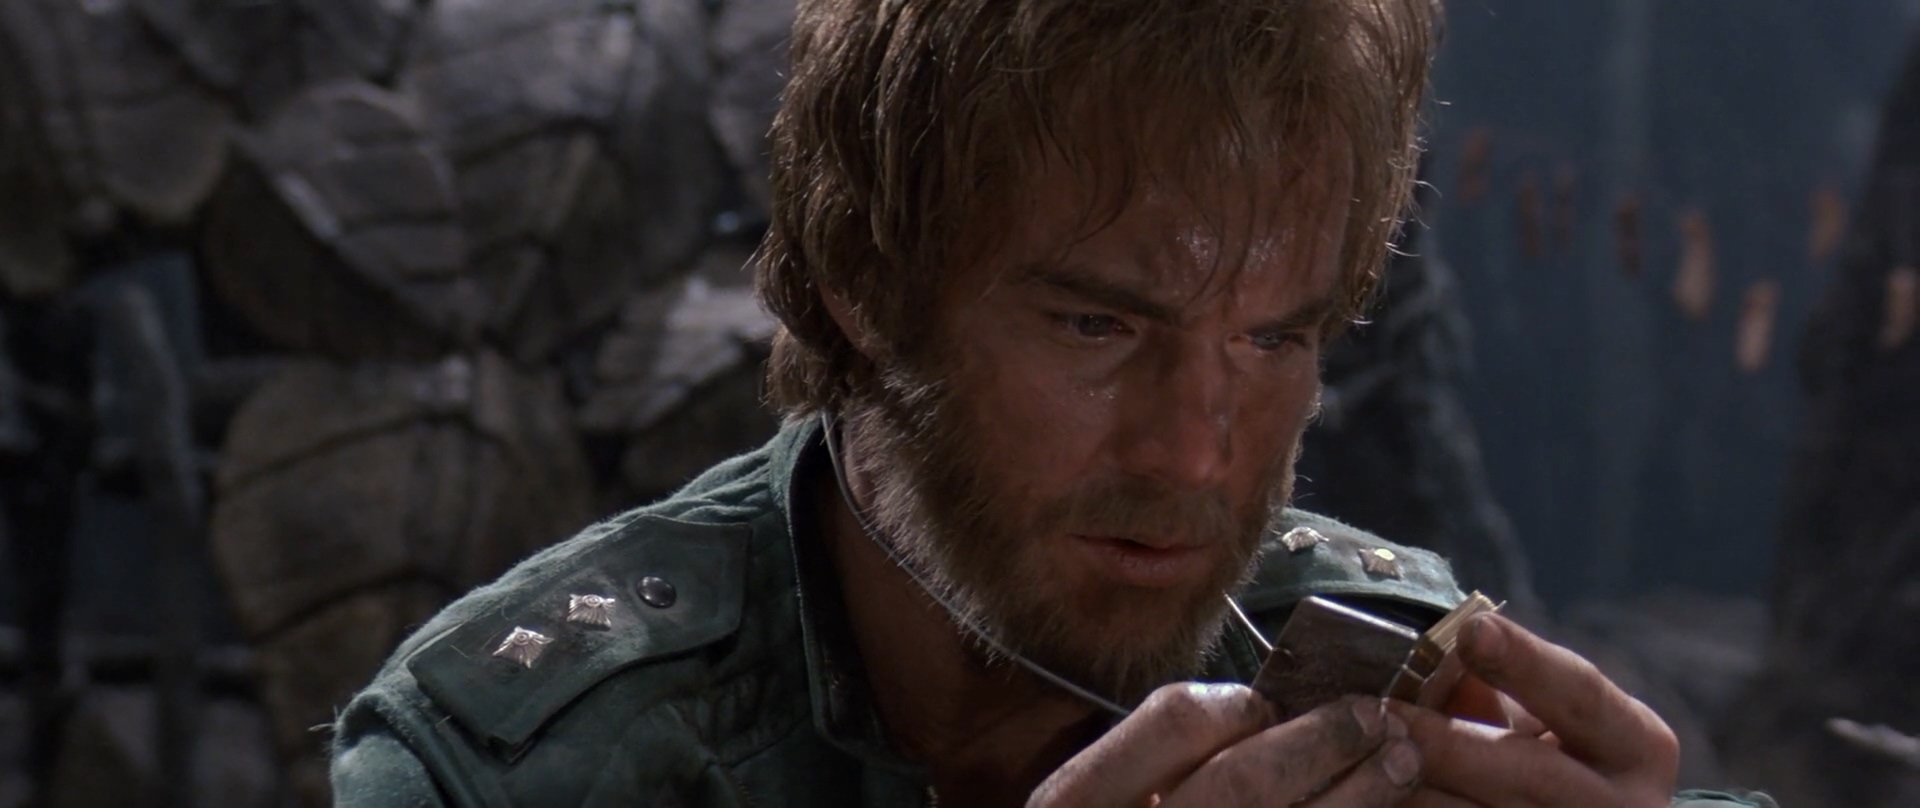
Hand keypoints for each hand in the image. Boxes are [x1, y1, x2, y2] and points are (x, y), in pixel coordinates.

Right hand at [1029, 684, 1422, 806]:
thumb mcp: (1107, 802)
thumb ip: (1160, 767)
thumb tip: (1270, 718)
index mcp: (1080, 802)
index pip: (1177, 719)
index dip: (1242, 704)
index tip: (1279, 704)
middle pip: (1245, 775)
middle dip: (1325, 738)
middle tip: (1376, 718)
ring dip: (1363, 792)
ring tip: (1401, 763)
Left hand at [1393, 614, 1679, 806]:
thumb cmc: (1555, 755)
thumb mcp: (1547, 717)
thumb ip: (1499, 687)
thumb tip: (1437, 660)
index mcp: (1637, 746)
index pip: (1580, 694)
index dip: (1525, 662)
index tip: (1472, 631)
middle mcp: (1628, 806)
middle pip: (1526, 771)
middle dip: (1446, 742)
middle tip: (1382, 714)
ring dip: (1415, 790)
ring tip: (1362, 758)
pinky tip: (1374, 798)